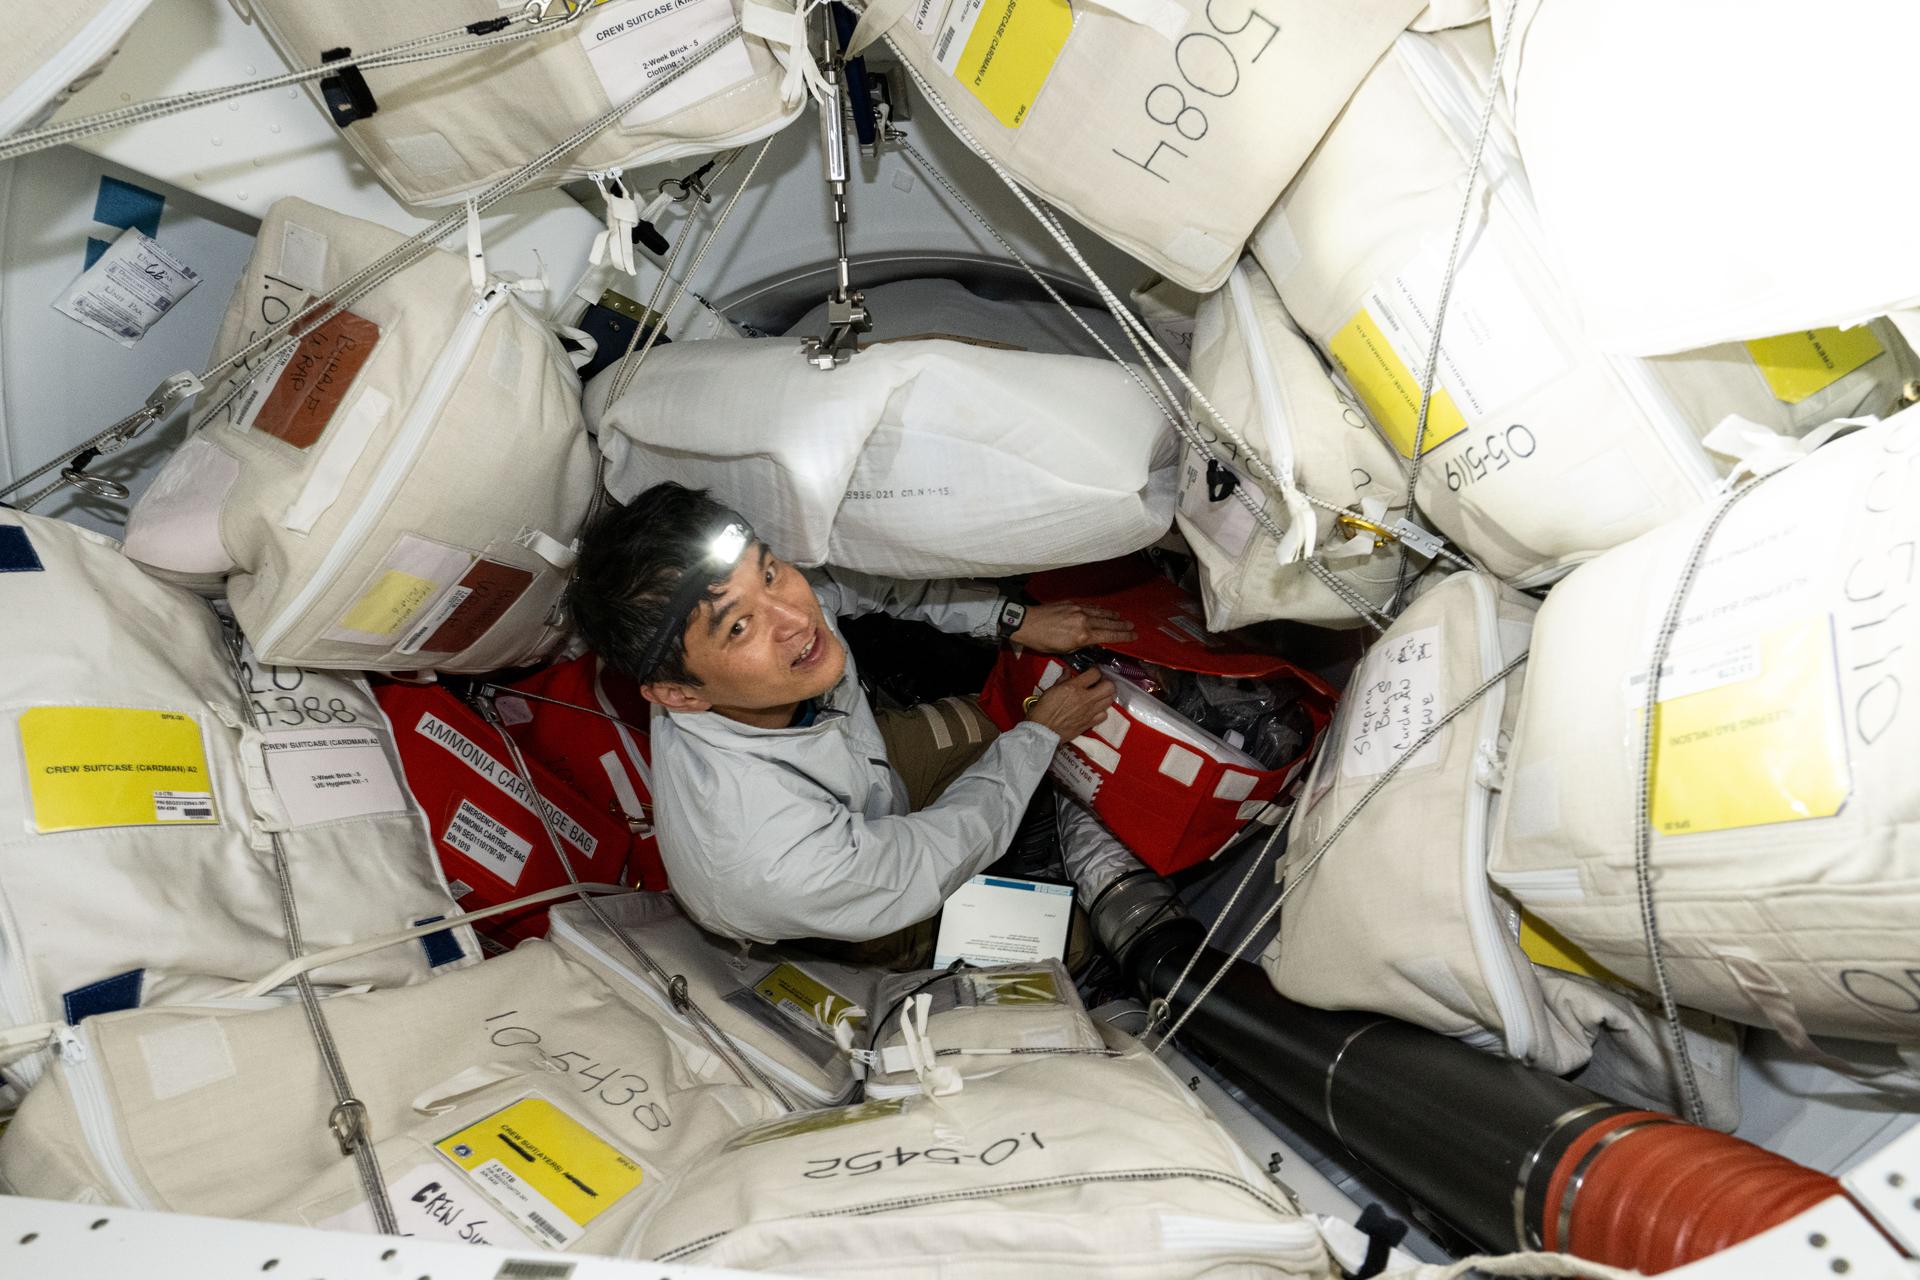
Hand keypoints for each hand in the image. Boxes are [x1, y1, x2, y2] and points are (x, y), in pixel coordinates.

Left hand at [1010, 603, 1135, 653]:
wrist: (1027, 623)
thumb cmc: (1042, 642)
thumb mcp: (1062, 650)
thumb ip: (1078, 645)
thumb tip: (1088, 641)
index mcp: (1082, 636)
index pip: (1108, 635)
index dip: (1123, 636)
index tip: (1133, 636)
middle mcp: (1084, 621)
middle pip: (1108, 623)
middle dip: (1122, 625)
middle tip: (1133, 626)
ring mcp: (1078, 610)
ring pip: (1101, 613)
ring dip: (1113, 616)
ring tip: (1122, 618)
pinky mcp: (1072, 604)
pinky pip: (1091, 607)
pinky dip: (1100, 609)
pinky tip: (1104, 611)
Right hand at [1023, 666, 1114, 741]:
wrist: (1043, 730)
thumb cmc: (1044, 709)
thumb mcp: (1051, 689)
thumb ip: (1063, 679)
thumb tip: (1067, 670)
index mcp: (1074, 687)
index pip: (1095, 673)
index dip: (1095, 671)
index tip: (1093, 672)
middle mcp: (1085, 698)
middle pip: (1109, 686)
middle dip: (1106, 683)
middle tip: (1099, 684)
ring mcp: (1089, 712)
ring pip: (1109, 700)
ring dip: (1106, 696)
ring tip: (1098, 696)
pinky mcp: (1090, 723)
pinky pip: (1104, 715)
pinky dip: (1102, 712)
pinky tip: (1095, 710)